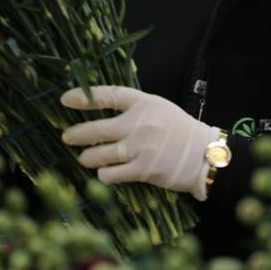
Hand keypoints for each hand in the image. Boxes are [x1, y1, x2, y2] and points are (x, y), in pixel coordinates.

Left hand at [59, 86, 217, 200]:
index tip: (65, 100)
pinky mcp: (144, 170)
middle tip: (68, 137)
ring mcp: (141, 148)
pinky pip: (111, 174)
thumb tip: (101, 109)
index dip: (84, 97)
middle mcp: (140, 123)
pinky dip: (104, 174)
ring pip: (99, 154)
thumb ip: (133, 108)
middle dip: (76, 134)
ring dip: (88, 157)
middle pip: (97, 129)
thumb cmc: (179, 130)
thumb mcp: (159, 108)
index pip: (108, 95)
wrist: (205, 154)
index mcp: (144, 103)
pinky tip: (105, 173)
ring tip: (86, 158)